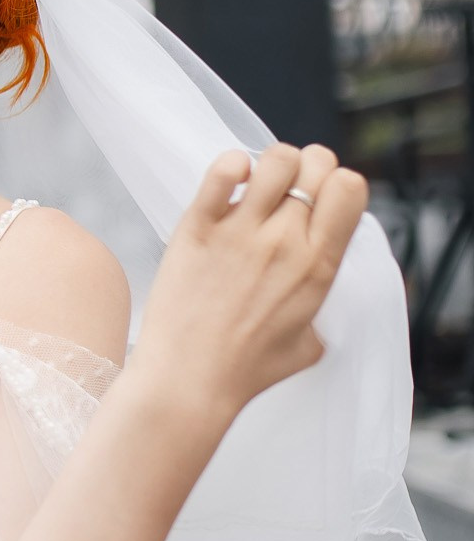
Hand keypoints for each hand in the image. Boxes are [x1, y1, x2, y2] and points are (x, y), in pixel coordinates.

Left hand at [131, 142, 367, 427]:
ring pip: (275, 159)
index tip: (319, 200)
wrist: (190, 382)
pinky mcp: (198, 227)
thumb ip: (319, 311)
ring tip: (256, 187)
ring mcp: (241, 231)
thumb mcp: (309, 344)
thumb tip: (315, 299)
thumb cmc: (247, 370)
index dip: (337, 183)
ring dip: (270, 164)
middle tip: (287, 192)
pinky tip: (229, 181)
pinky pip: (222, 171)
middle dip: (308, 167)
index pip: (351, 188)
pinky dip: (230, 164)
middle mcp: (286, 242)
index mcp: (319, 266)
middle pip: (315, 164)